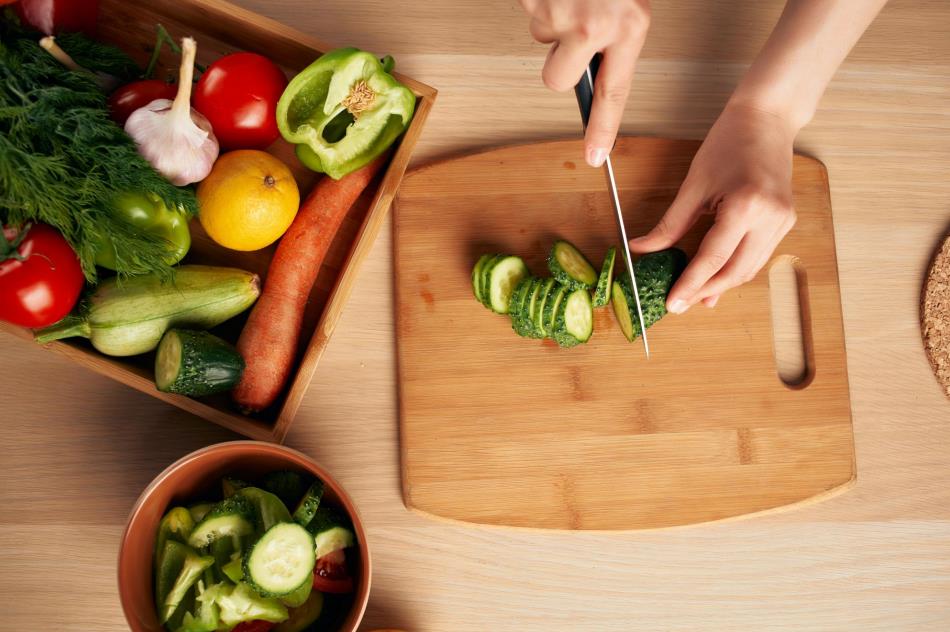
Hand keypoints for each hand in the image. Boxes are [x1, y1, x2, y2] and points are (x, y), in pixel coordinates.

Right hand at [520, 0, 649, 166]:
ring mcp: (561, 14)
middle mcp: (594, 25)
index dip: (602, 129)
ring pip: (543, 40)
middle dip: (560, 62)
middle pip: (559, 80)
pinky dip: (539, 0)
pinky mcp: (533, 2)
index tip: (595, 156)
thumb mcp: (630, 3)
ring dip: (553, 19)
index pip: (613, 94)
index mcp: (629, 26)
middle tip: (573, 30)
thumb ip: (617, 36)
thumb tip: (597, 68)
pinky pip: (530, 14)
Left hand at [628, 103, 796, 311]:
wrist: (767, 119)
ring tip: (694, 296)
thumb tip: (641, 249)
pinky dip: (736, 269)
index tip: (673, 303)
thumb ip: (670, 224)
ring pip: (749, 269)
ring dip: (721, 284)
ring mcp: (783, 222)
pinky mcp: (786, 222)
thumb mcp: (694, 184)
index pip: (714, 259)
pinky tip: (716, 277)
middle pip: (735, 271)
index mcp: (745, 206)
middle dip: (706, 290)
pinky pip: (758, 256)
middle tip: (680, 304)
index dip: (691, 285)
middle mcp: (771, 218)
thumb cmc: (729, 142)